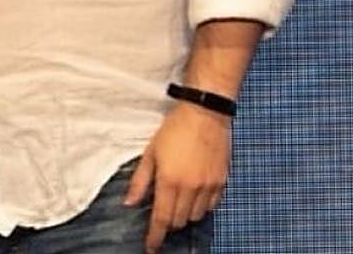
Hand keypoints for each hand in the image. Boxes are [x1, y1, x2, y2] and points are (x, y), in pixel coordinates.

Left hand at [124, 102, 231, 252]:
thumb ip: (141, 180)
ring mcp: (209, 186)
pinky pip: (212, 206)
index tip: (151, 247)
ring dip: (185, 214)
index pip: (162, 219)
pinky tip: (194, 195)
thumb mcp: (150, 152)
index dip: (155, 236)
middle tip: (162, 214)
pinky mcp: (222, 182)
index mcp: (170, 181)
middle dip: (169, 223)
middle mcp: (191, 188)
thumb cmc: (174, 129)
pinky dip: (201, 206)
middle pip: (179, 221)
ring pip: (196, 216)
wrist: (206, 113)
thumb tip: (129, 202)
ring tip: (177, 201)